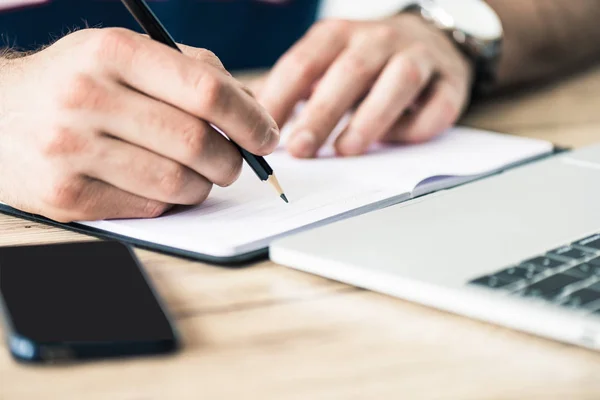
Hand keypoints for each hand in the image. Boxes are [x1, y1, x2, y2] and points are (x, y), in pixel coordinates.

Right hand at [0, 28, 278, 221]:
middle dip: (232, 162)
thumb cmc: (79, 83)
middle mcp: (87, 97)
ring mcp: (72, 150)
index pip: (206, 91)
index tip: (266, 137)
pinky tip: (156, 186)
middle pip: (196, 142)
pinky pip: (147, 209)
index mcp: (112, 52)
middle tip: (234, 164)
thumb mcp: (129, 56)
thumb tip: (254, 114)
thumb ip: (196, 73)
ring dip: (202, 186)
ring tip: (197, 176)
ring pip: (177, 184)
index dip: (249, 119)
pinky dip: (167, 203)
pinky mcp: (65, 196)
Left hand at [257, 14, 473, 157]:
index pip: (303, 62)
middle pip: (349, 72)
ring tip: (346, 149)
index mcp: (339, 35)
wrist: (428, 39)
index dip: (281, 97)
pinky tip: (394, 141)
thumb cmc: (364, 61)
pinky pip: (439, 104)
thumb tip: (246, 115)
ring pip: (399, 80)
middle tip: (300, 149)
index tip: (261, 131)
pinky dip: (417, 126)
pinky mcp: (451, 81)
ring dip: (371, 117)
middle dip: (321, 112)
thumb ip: (292, 86)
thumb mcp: (324, 61)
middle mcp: (379, 39)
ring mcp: (419, 56)